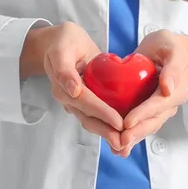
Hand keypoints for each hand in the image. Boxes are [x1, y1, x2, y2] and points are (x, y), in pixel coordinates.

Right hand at [21, 22, 123, 151]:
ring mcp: (77, 103)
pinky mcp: (87, 103)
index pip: (85, 102)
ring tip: (125, 147)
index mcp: (62, 86)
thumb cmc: (63, 41)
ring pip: (93, 122)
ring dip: (108, 135)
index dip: (102, 113)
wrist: (62, 43)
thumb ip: (64, 68)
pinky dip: (109, 128)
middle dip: (107, 132)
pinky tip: (124, 137)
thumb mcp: (62, 48)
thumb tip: (72, 90)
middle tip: (124, 144)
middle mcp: (69, 98)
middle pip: (89, 119)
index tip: (119, 123)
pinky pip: (98, 117)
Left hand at [118, 30, 187, 156]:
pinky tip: (116, 146)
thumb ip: (173, 68)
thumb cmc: (168, 46)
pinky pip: (140, 125)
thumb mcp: (172, 50)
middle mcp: (170, 103)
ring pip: (146, 127)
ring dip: (133, 139)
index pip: (159, 105)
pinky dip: (129, 135)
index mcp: (177, 90)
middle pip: (153, 121)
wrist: (166, 50)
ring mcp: (160, 110)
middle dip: (136, 133)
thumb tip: (168, 88)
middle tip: (120, 142)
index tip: (127, 122)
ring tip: (117, 148)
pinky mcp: (149, 111)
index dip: (143, 114)